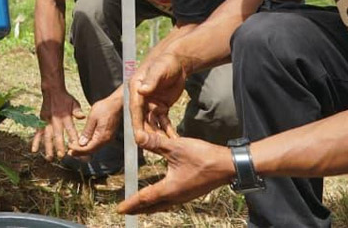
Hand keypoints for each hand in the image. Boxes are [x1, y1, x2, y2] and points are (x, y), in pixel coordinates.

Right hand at [30, 88, 84, 159]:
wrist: (52, 91)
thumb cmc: (65, 99)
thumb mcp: (74, 103)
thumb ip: (77, 111)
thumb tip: (82, 116)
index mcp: (65, 116)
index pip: (70, 128)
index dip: (73, 137)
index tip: (75, 147)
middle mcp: (55, 120)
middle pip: (57, 135)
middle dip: (59, 146)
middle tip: (62, 156)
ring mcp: (47, 122)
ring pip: (47, 136)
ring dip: (48, 147)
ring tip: (49, 158)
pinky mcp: (41, 122)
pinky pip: (37, 133)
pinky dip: (35, 141)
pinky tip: (34, 150)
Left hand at [71, 92, 121, 155]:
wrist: (116, 104)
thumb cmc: (105, 108)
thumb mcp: (93, 117)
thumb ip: (87, 131)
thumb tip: (82, 142)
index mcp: (102, 136)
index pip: (88, 148)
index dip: (78, 150)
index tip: (69, 148)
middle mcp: (106, 140)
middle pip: (92, 151)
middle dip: (80, 152)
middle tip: (70, 151)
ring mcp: (108, 138)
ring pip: (94, 148)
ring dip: (84, 149)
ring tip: (74, 148)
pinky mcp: (108, 136)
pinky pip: (98, 144)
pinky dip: (90, 145)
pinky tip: (84, 142)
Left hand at [117, 132, 232, 214]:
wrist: (228, 166)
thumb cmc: (203, 157)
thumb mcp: (177, 147)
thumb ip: (155, 143)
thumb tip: (137, 136)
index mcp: (170, 189)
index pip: (145, 198)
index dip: (131, 203)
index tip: (119, 209)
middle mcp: (176, 196)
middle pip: (152, 206)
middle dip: (138, 208)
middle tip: (126, 210)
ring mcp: (185, 196)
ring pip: (162, 204)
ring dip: (150, 205)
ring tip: (140, 205)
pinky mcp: (191, 192)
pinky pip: (171, 200)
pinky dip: (161, 201)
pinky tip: (162, 194)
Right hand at [130, 52, 187, 145]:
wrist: (178, 62)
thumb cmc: (167, 62)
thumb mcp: (160, 70)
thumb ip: (151, 80)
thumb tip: (142, 90)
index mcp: (136, 88)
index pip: (135, 109)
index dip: (137, 123)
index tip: (139, 137)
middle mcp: (141, 98)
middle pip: (142, 119)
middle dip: (147, 134)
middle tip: (153, 148)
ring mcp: (151, 104)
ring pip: (152, 123)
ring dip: (158, 135)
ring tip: (166, 147)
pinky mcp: (160, 107)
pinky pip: (163, 122)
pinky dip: (168, 131)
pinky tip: (174, 140)